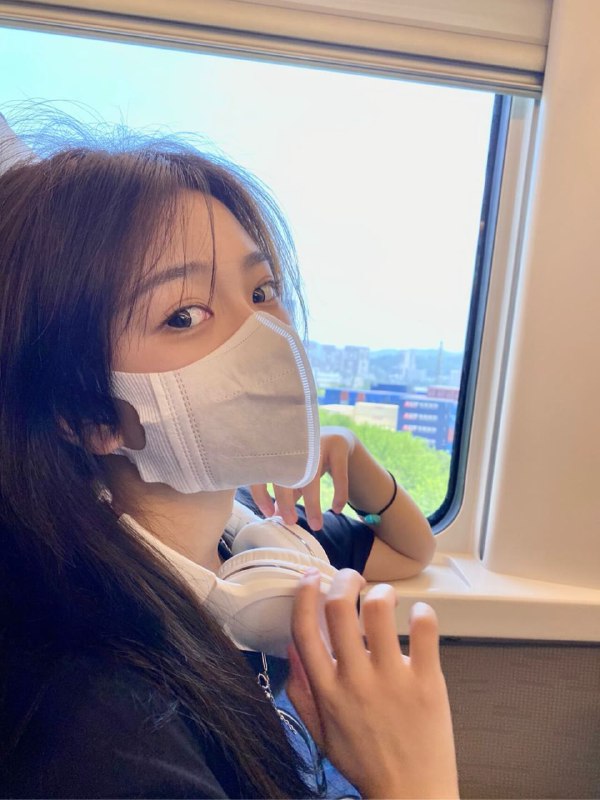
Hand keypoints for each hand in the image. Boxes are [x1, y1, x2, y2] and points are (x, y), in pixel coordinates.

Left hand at [250, 426, 355, 530]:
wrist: (338, 437)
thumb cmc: (311, 461)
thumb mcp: (296, 475)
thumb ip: (285, 493)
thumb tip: (274, 516)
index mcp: (279, 449)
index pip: (263, 473)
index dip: (261, 495)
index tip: (269, 515)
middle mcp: (296, 444)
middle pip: (286, 475)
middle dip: (285, 501)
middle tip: (290, 522)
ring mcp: (318, 443)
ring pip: (312, 477)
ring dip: (312, 503)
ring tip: (316, 525)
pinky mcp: (337, 445)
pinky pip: (339, 474)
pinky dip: (339, 494)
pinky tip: (337, 509)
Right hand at [286, 568, 458, 798]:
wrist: (410, 795)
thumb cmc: (365, 763)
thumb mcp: (321, 733)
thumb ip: (301, 693)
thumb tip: (291, 650)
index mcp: (327, 691)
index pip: (304, 629)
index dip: (304, 594)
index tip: (311, 577)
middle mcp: (355, 680)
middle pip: (339, 608)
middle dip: (344, 579)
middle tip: (353, 577)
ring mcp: (392, 679)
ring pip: (379, 610)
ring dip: (380, 592)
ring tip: (385, 597)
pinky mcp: (427, 682)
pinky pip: (425, 631)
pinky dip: (422, 613)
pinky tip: (418, 615)